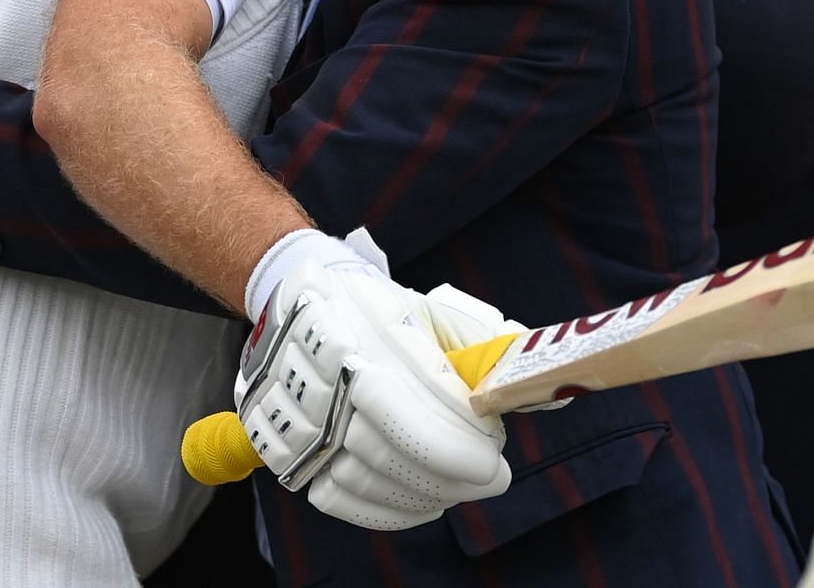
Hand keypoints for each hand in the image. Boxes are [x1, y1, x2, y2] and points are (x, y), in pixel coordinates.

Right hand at [236, 237, 510, 529]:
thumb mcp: (430, 308)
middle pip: (386, 450)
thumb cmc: (379, 310)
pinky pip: (333, 496)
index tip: (493, 459)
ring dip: (422, 495)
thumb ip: (485, 343)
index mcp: (354, 327)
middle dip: (448, 476)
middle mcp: (312, 372)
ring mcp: (288, 410)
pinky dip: (383, 509)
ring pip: (362, 478)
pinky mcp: (275, 441)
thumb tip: (538, 386)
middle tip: (488, 477)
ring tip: (457, 487)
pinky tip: (419, 500)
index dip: (455, 446)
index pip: (407, 408)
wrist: (300, 303)